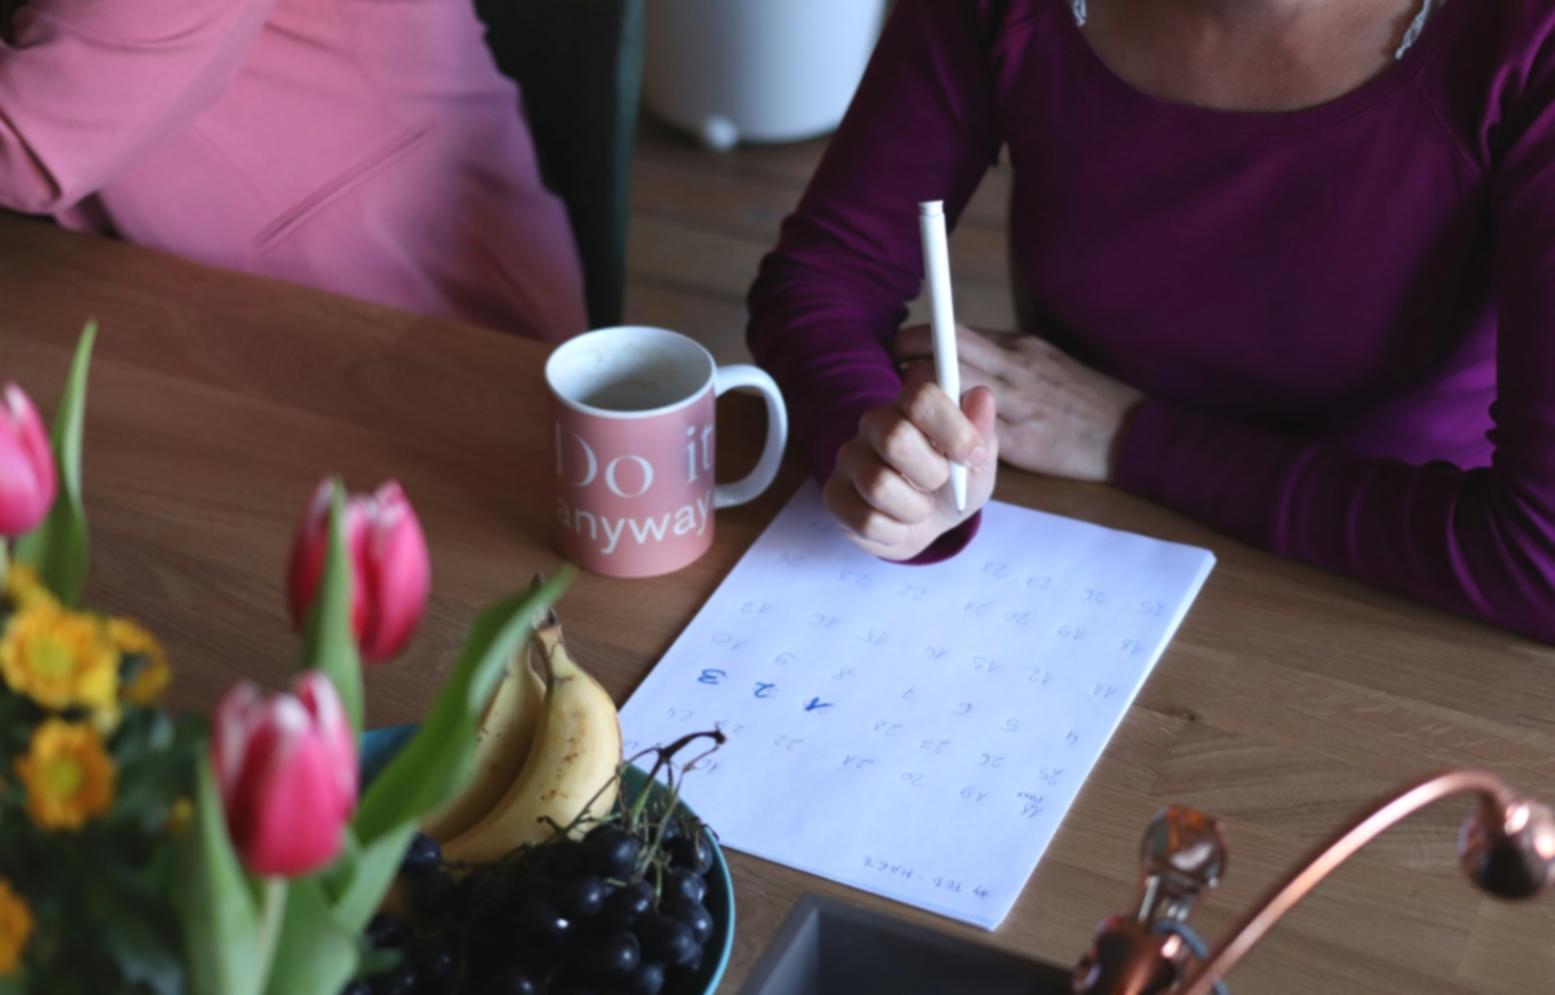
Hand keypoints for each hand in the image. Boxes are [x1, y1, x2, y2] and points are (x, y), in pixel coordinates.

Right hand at [823, 380, 997, 560]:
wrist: (929, 524)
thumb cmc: (954, 483)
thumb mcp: (979, 461)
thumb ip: (981, 429)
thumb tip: (981, 396)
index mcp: (910, 405)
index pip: (921, 397)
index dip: (953, 429)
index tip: (973, 456)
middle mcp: (873, 423)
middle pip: (894, 438)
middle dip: (932, 473)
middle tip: (940, 484)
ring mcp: (849, 459)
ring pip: (878, 485)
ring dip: (915, 509)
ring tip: (921, 509)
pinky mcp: (835, 496)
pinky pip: (866, 520)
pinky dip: (896, 532)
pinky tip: (899, 525)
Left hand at [895, 324, 1143, 481]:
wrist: (1132, 434)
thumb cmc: (1088, 403)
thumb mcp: (1049, 365)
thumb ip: (1009, 360)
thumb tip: (968, 359)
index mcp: (1021, 347)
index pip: (957, 332)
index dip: (921, 339)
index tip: (900, 348)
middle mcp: (1016, 366)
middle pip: (945, 348)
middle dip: (908, 356)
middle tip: (888, 374)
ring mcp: (1019, 402)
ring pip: (951, 386)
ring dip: (918, 396)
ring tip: (902, 409)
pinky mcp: (1022, 439)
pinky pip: (970, 432)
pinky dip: (943, 434)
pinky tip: (930, 444)